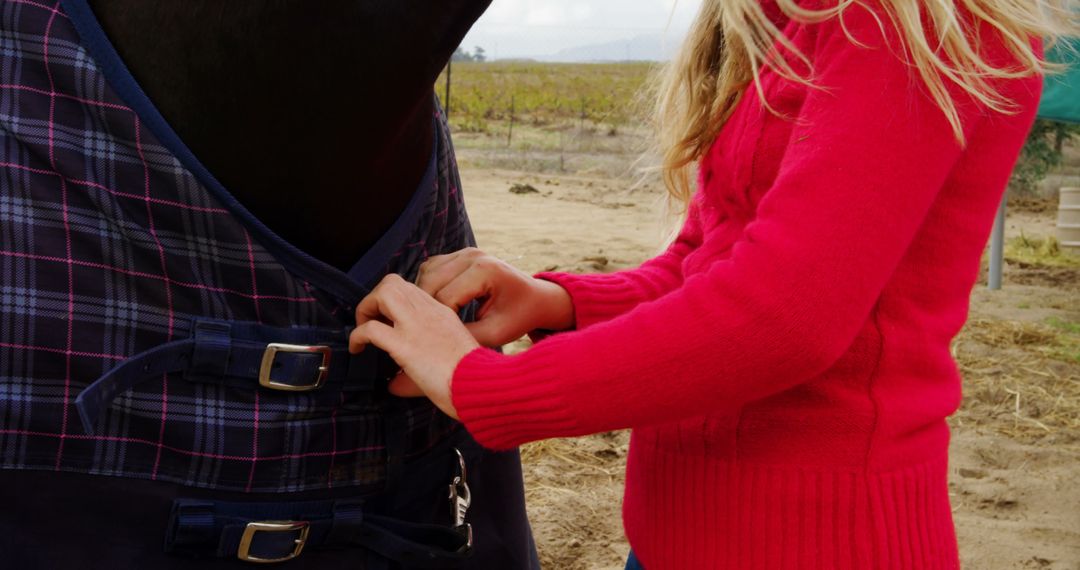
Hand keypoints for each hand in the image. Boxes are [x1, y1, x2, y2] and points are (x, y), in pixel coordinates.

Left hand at [348, 274, 479, 418]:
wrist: (482, 386)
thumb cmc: (473, 378)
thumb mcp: (455, 354)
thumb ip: (430, 356)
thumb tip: (395, 382)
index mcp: (442, 313)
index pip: (410, 290)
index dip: (392, 302)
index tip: (387, 321)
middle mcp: (429, 312)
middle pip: (392, 283)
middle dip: (374, 299)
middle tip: (372, 322)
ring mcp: (416, 327)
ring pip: (381, 294)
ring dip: (365, 309)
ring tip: (362, 331)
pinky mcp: (405, 345)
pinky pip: (370, 329)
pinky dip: (357, 336)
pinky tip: (358, 350)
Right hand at [416, 248, 574, 346]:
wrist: (536, 298)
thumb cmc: (519, 317)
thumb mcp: (496, 333)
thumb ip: (464, 336)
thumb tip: (432, 342)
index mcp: (484, 270)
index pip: (444, 298)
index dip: (440, 322)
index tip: (446, 338)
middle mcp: (472, 255)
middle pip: (429, 282)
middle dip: (428, 309)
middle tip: (434, 332)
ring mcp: (464, 252)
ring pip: (426, 274)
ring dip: (425, 297)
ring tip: (435, 320)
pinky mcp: (459, 255)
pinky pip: (431, 269)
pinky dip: (429, 287)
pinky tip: (438, 306)